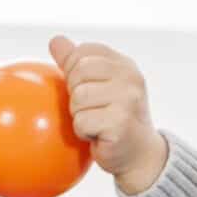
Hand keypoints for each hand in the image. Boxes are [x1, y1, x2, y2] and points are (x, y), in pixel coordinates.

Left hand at [47, 37, 165, 194]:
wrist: (140, 155)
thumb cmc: (116, 120)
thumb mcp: (99, 86)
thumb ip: (77, 63)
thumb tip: (56, 40)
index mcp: (124, 65)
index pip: (83, 52)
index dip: (74, 71)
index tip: (88, 89)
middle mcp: (130, 77)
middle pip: (77, 73)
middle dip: (75, 95)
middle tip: (93, 110)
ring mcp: (128, 99)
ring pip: (78, 98)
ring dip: (79, 116)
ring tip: (97, 123)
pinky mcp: (120, 122)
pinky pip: (82, 121)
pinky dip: (84, 133)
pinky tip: (99, 136)